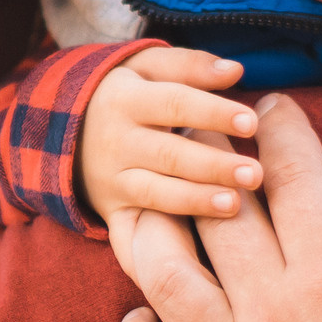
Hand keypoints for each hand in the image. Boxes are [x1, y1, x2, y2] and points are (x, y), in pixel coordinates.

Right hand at [79, 48, 257, 255]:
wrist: (65, 129)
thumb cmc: (126, 94)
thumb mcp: (147, 68)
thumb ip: (190, 66)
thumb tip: (236, 71)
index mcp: (126, 99)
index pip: (175, 103)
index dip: (213, 113)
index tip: (252, 122)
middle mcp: (116, 141)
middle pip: (169, 154)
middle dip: (213, 165)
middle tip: (256, 174)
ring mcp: (112, 180)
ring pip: (155, 193)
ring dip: (195, 200)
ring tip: (235, 204)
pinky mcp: (111, 210)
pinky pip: (132, 231)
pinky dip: (154, 245)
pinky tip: (187, 255)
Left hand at [106, 96, 321, 321]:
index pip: (292, 177)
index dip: (279, 130)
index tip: (271, 106)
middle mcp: (270, 316)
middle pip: (215, 214)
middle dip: (204, 158)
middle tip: (198, 130)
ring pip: (161, 279)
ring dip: (149, 231)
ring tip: (149, 202)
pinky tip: (136, 317)